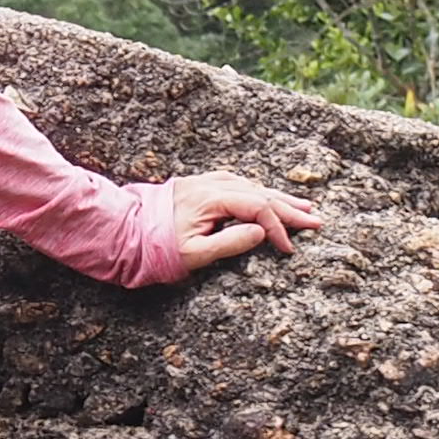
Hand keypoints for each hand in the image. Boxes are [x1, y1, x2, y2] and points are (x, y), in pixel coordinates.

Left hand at [155, 172, 321, 273]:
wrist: (122, 233)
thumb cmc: (155, 249)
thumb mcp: (194, 254)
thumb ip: (230, 243)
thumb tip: (262, 233)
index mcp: (210, 199)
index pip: (257, 208)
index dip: (278, 227)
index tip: (288, 248)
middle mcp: (209, 186)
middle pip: (259, 193)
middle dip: (289, 208)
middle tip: (316, 220)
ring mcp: (203, 184)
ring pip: (250, 186)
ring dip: (277, 197)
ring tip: (302, 207)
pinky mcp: (198, 187)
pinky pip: (236, 184)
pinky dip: (256, 192)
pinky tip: (267, 196)